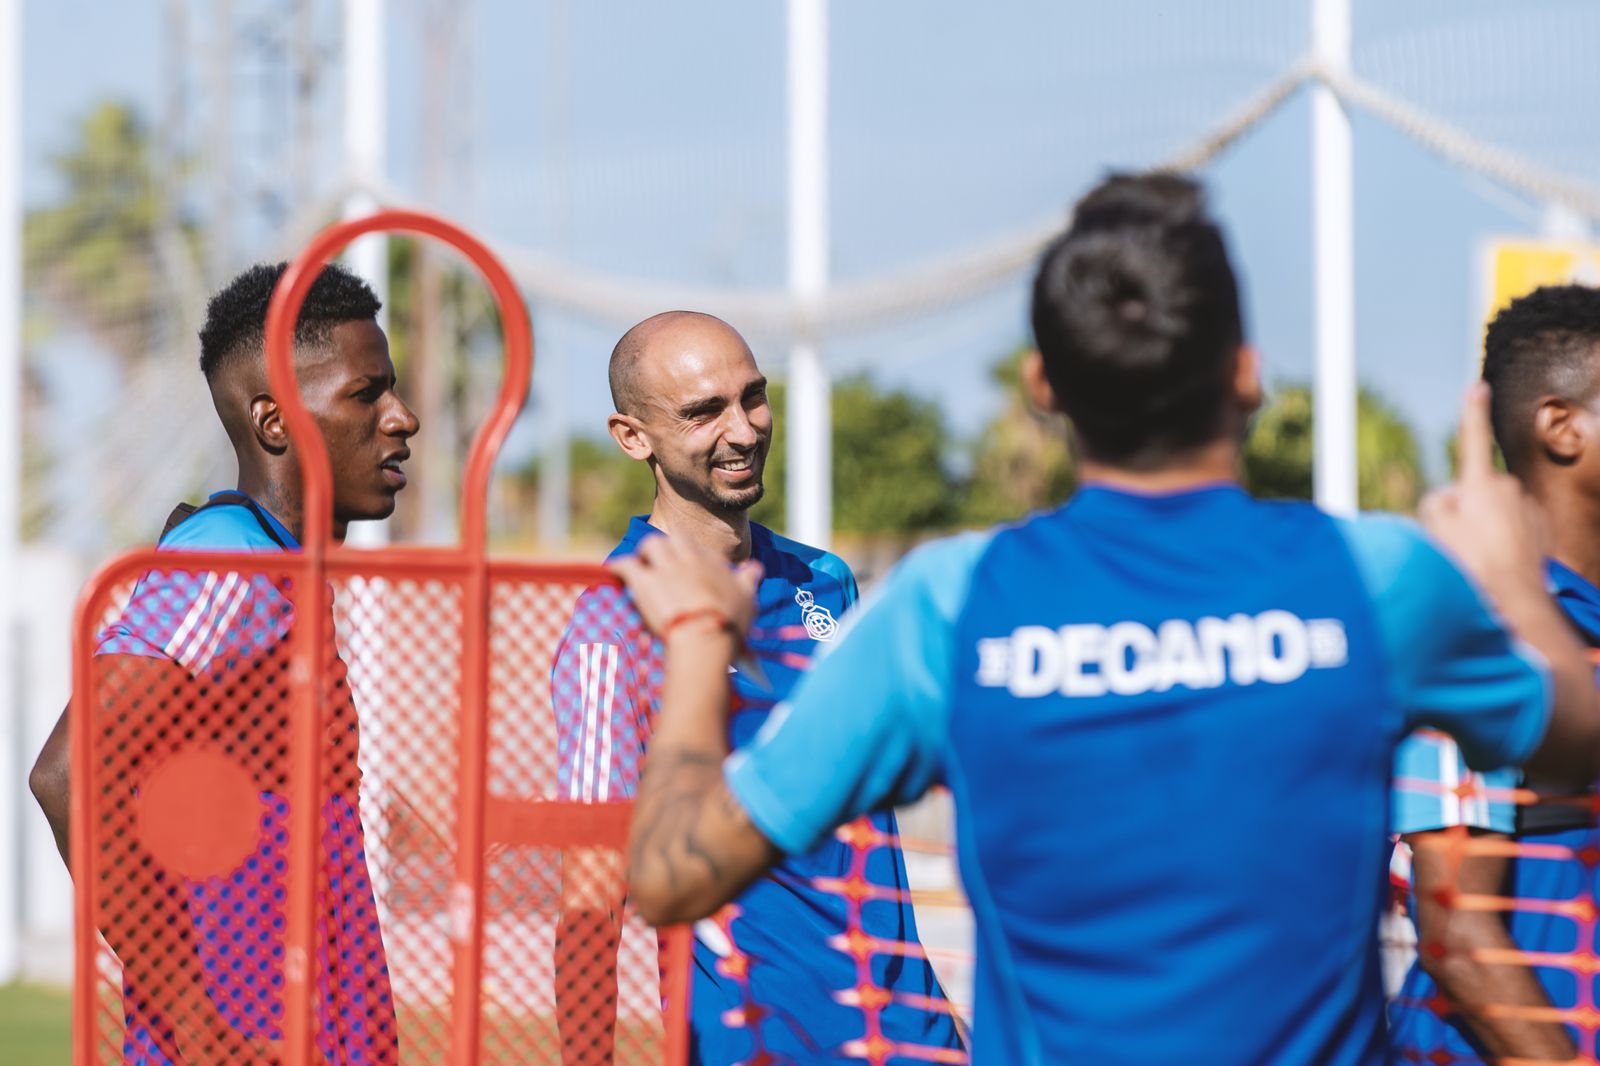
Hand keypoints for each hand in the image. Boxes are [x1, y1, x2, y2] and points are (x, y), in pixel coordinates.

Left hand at [607, 535, 763, 639]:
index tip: (693, 572)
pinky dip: (619, 566)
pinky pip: (626, 564)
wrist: (705, 638)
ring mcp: (666, 568)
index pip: (703, 552)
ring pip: (652, 544)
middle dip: (670, 548)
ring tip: (642, 563)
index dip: (696, 560)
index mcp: (714, 564)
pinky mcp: (644, 582)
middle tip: (664, 562)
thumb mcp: (748, 600)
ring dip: (645, 553)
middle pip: (677, 540)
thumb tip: (755, 568)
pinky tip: (615, 571)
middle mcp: (690, 560)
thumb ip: (749, 581)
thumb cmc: (729, 624)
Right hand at [1420, 382, 1545, 604]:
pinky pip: (1513, 524)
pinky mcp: (1542, 528)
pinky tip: (1499, 560)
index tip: (1478, 386)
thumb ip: (1436, 501)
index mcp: (1481, 484)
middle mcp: (1510, 488)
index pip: (1472, 440)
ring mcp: (1529, 508)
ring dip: (1483, 524)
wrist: (1517, 599)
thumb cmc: (1471, 564)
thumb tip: (1451, 497)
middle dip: (1463, 505)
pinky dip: (1504, 537)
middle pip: (1474, 488)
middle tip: (1455, 540)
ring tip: (1479, 556)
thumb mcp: (1434, 528)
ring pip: (1495, 508)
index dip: (1472, 412)